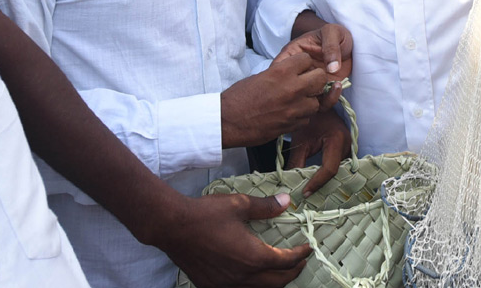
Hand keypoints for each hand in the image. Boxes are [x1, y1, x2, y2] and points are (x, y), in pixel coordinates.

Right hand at [160, 191, 309, 287]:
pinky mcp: (211, 286)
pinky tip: (251, 276)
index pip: (286, 262)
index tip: (307, 248)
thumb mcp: (239, 205)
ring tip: (279, 270)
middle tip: (299, 261)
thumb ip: (265, 206)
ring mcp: (225, 285)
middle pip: (277, 282)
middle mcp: (242, 277)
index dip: (300, 255)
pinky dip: (252, 286)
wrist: (172, 227)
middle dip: (292, 272)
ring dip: (273, 282)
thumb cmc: (206, 214)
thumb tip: (286, 202)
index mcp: (253, 257)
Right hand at [221, 52, 328, 147]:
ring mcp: (294, 108)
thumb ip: (280, 73)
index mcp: (281, 71)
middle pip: (320, 78)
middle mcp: (292, 88)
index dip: (303, 64)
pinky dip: (301, 116)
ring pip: (316, 102)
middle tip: (305, 84)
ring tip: (297, 102)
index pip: (307, 59)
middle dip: (314, 80)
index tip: (299, 69)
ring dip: (309, 101)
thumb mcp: (260, 76)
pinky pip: (307, 118)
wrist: (227, 121)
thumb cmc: (239, 97)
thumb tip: (294, 73)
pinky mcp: (291, 125)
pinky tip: (290, 114)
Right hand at [280, 14, 352, 109]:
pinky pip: (321, 105)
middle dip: (303, 87)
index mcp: (292, 55)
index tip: (297, 76)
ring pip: (304, 100)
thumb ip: (330, 46)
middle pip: (289, 88)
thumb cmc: (335, 36)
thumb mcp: (331, 32)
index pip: (279, 67)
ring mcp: (309, 85)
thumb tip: (332, 68)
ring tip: (330, 83)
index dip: (282, 75)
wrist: (348, 46)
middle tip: (321, 78)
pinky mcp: (322, 92)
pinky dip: (328, 100)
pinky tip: (337, 87)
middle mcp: (297, 73)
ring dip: (316, 96)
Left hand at [287, 108, 352, 196]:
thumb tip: (289, 184)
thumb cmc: (310, 121)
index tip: (304, 193)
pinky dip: (329, 176)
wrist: (319, 107)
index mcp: (337, 139)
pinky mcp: (348, 151)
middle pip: (336, 172)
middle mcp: (348, 145)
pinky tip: (318, 183)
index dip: (317, 182)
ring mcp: (350, 148)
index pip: (329, 168)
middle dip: (322, 185)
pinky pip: (340, 167)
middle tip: (307, 196)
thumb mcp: (301, 141)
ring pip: (340, 172)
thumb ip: (296, 163)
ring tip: (312, 192)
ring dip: (326, 182)